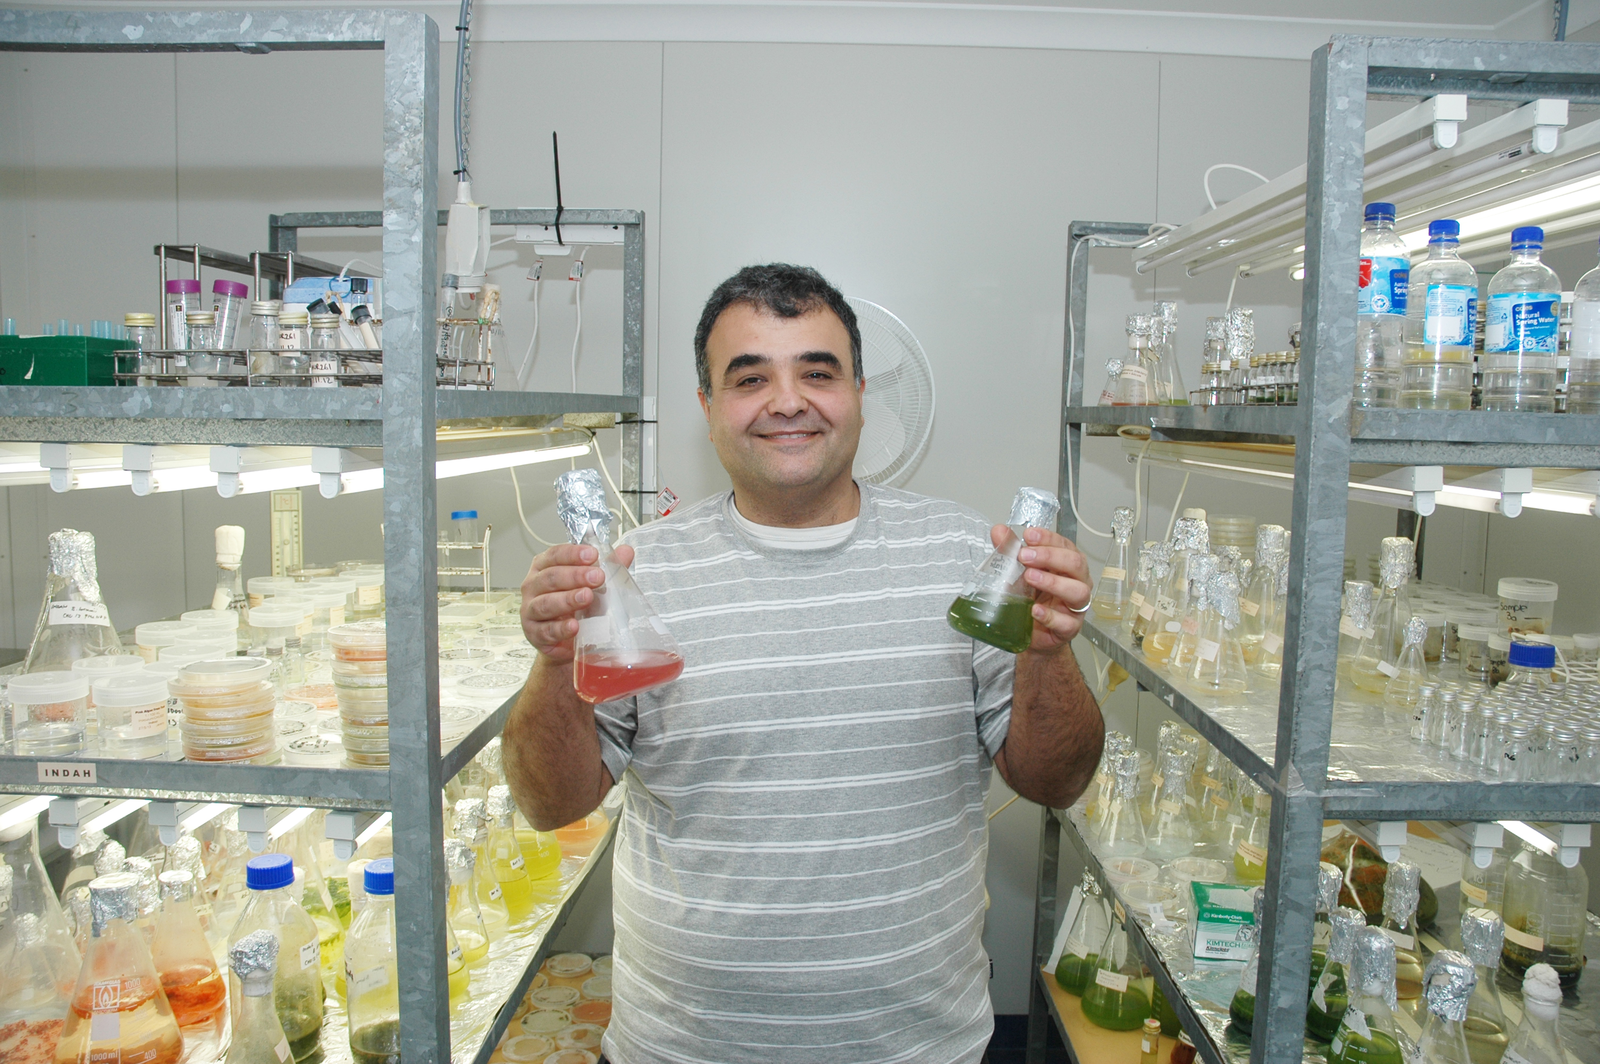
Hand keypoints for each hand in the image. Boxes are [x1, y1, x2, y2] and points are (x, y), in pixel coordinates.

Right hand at [520, 542, 634, 663]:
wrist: (568, 641)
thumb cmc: (577, 606)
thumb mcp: (593, 584)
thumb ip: (608, 567)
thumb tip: (626, 551)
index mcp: (544, 567)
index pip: (555, 555)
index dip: (572, 554)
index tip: (592, 554)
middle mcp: (533, 586)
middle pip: (550, 577)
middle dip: (575, 576)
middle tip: (597, 577)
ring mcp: (530, 610)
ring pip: (545, 603)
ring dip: (567, 599)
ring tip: (587, 597)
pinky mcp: (534, 633)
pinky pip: (546, 630)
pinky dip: (561, 629)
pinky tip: (574, 626)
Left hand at [994, 524, 1091, 652]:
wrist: (1031, 633)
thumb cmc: (1032, 599)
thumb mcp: (1019, 572)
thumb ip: (1010, 551)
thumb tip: (999, 531)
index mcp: (1066, 565)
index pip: (1065, 545)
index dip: (1048, 538)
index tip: (1029, 535)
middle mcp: (1076, 582)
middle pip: (1076, 563)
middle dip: (1050, 556)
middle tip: (1025, 556)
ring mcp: (1075, 606)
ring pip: (1078, 591)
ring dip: (1053, 582)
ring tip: (1030, 578)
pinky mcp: (1069, 628)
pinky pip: (1066, 623)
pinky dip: (1050, 616)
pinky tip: (1035, 610)